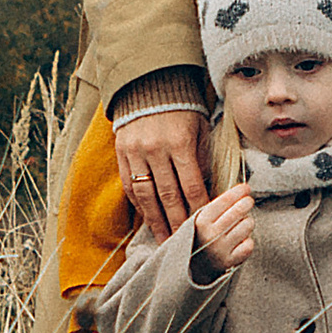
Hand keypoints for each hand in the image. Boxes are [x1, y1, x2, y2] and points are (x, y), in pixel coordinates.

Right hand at [115, 107, 210, 240]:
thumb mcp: (200, 131)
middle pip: (168, 195)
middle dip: (178, 222)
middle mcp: (155, 149)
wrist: (150, 88)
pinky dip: (140, 205)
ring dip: (157, 221)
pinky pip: (130, 186)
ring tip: (165, 239)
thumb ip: (203, 162)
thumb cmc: (183, 111)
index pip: (192, 185)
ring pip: (147, 195)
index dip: (199, 209)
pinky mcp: (122, 154)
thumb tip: (210, 194)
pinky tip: (148, 219)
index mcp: (180, 143)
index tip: (205, 227)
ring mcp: (135, 152)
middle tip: (186, 244)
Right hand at [191, 181, 256, 271]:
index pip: (225, 200)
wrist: (189, 270)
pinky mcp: (229, 262)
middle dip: (247, 203)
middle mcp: (211, 235)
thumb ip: (214, 208)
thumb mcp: (197, 221)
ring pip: (247, 226)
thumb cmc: (197, 241)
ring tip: (241, 224)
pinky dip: (248, 241)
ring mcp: (221, 249)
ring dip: (248, 222)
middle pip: (238, 211)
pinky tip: (241, 240)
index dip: (238, 192)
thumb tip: (238, 192)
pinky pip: (249, 245)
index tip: (245, 188)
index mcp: (201, 221)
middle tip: (248, 201)